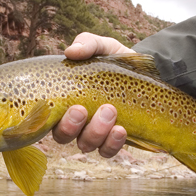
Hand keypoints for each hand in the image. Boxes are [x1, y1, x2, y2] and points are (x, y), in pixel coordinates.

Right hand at [53, 33, 134, 156]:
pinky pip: (107, 151)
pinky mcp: (112, 141)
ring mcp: (94, 133)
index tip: (70, 104)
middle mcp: (75, 121)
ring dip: (95, 131)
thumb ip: (87, 44)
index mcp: (64, 100)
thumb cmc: (116, 61)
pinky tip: (121, 129)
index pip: (47, 116)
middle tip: (83, 109)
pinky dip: (112, 143)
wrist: (149, 74)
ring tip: (110, 110)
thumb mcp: (103, 47)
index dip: (51, 118)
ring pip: (86, 144)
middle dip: (71, 126)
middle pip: (62, 136)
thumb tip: (71, 51)